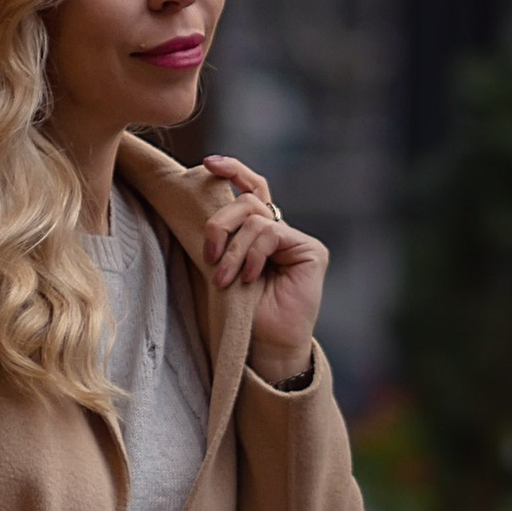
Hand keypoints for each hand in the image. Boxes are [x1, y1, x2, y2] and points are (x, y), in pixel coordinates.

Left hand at [197, 154, 326, 385]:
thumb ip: (222, 236)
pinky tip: (250, 278)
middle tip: (210, 254)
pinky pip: (272, 233)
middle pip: (247, 200)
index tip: (208, 163)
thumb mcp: (222, 266)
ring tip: (225, 278)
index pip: (250, 188)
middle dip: (220, 222)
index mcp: (258, 232)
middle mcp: (280, 231)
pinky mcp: (310, 251)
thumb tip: (200, 199)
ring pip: (255, 217)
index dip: (232, 170)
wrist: (263, 347)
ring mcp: (296, 241)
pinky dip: (254, 254)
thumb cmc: (240, 312)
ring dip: (234, 248)